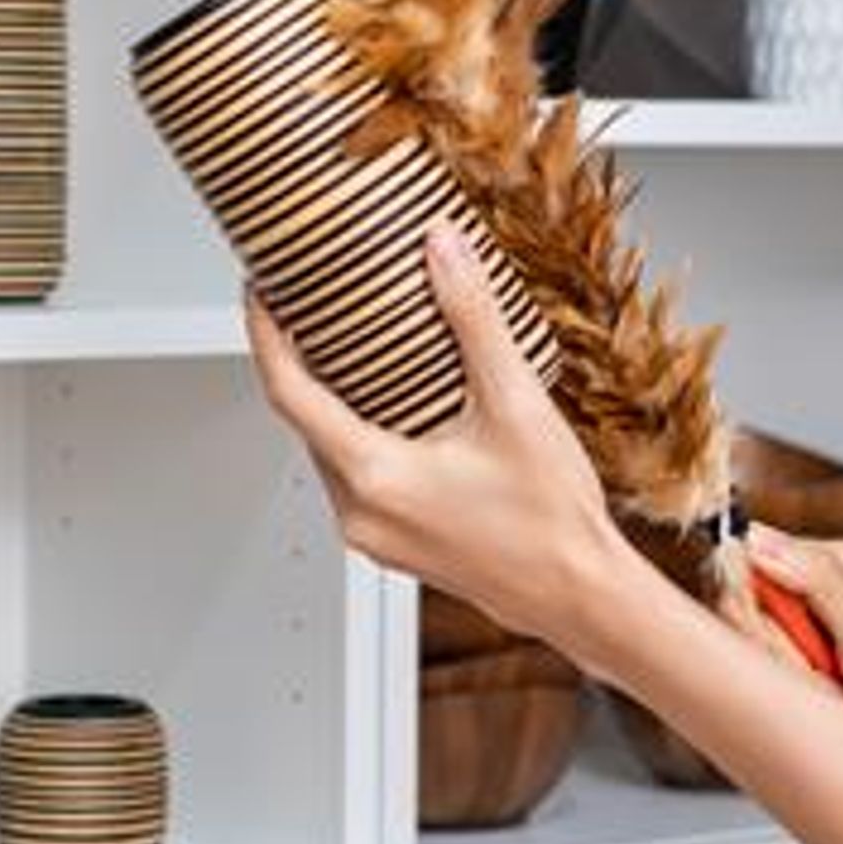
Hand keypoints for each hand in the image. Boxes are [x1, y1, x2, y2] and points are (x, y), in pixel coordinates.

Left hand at [243, 224, 650, 657]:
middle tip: (309, 302)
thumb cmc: (552, 519)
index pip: (288, 392)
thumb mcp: (515, 402)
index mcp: (375, 478)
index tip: (261, 291)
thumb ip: (473, 317)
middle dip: (300, 358)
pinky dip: (360, 432)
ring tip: (349, 344)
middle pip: (304, 420)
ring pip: (329, 448)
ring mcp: (374, 535)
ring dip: (332, 397)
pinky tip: (393, 404)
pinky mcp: (394, 543)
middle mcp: (361, 513)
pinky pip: (355, 476)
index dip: (264, 333)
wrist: (581, 594)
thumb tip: (442, 249)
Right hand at [740, 525, 842, 771]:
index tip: (779, 632)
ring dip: (785, 667)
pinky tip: (820, 695)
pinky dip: (788, 685)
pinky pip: (762, 665)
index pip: (752, 549)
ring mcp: (808, 622)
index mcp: (840, 557)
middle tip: (820, 668)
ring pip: (749, 636)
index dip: (749, 594)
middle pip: (744, 596)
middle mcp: (820, 580)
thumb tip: (756, 539)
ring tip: (829, 683)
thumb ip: (815, 579)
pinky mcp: (797, 658)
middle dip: (774, 640)